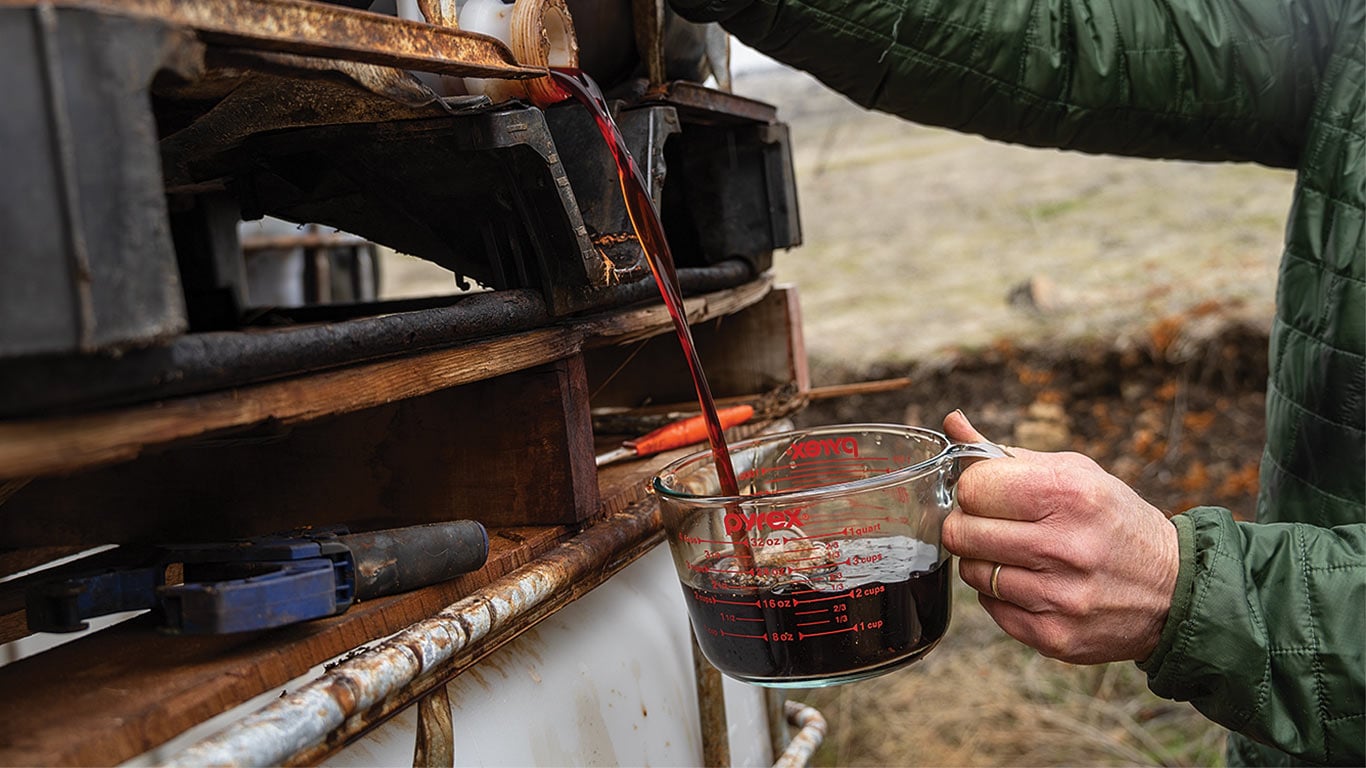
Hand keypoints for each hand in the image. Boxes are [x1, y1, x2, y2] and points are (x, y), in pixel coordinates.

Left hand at [941, 410, 1178, 663]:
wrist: (1175, 591)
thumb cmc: (1115, 522)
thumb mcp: (1075, 474)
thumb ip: (1007, 454)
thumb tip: (953, 423)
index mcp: (1070, 494)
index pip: (973, 487)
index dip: (972, 489)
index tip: (987, 494)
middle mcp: (1065, 546)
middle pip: (962, 533)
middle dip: (968, 525)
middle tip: (991, 525)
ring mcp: (1060, 597)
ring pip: (972, 573)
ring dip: (984, 561)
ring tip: (1017, 554)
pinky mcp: (1054, 636)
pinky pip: (991, 608)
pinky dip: (1001, 595)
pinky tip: (1031, 583)